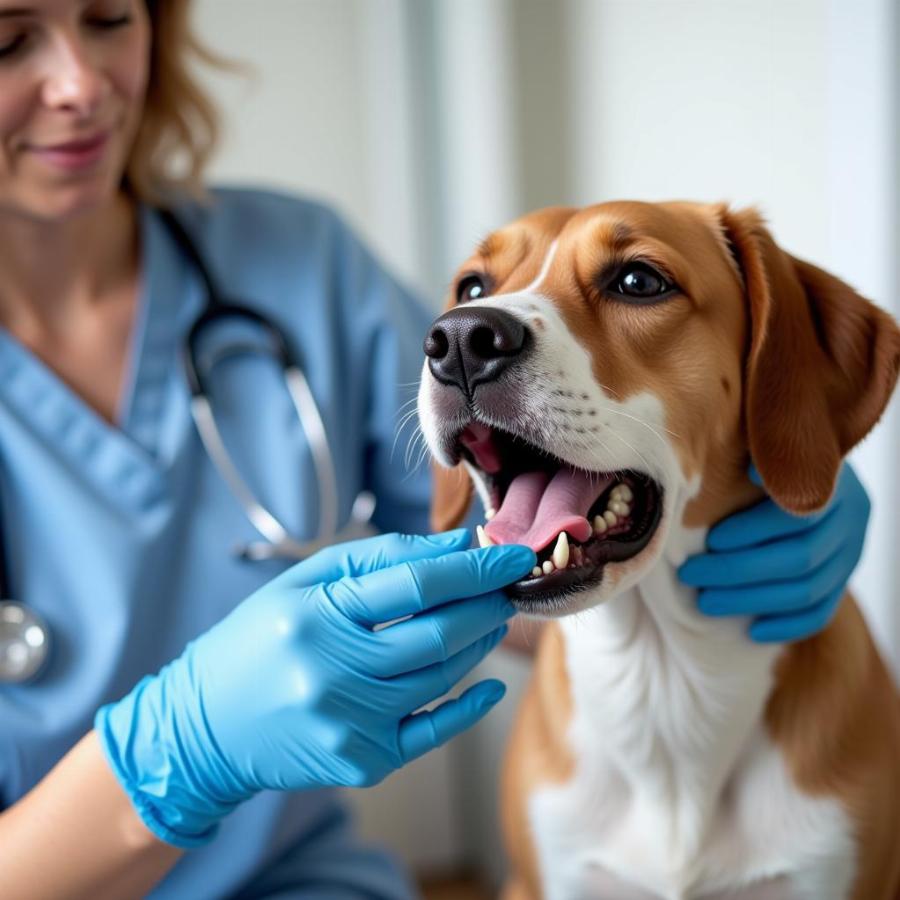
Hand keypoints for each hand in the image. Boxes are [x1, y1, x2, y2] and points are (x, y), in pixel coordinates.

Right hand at [95, 530, 534, 846]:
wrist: (204, 728)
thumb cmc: (257, 641)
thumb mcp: (302, 583)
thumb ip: (379, 558)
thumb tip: (455, 547)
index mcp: (314, 615)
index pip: (414, 584)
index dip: (472, 568)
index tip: (511, 554)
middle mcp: (332, 671)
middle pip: (436, 634)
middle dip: (486, 604)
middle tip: (510, 585)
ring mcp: (349, 722)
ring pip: (440, 677)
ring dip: (479, 643)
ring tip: (492, 618)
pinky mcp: (361, 761)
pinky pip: (432, 733)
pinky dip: (469, 708)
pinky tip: (490, 685)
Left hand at [678, 462, 869, 642]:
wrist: (796, 478)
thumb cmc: (760, 459)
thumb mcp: (761, 447)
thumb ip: (755, 454)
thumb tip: (749, 470)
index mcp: (833, 481)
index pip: (799, 512)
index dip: (754, 528)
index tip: (712, 538)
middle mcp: (851, 518)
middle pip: (800, 557)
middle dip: (737, 569)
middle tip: (690, 573)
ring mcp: (851, 553)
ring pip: (807, 589)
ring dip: (750, 599)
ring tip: (704, 601)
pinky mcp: (843, 582)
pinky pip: (820, 613)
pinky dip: (785, 625)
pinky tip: (750, 631)